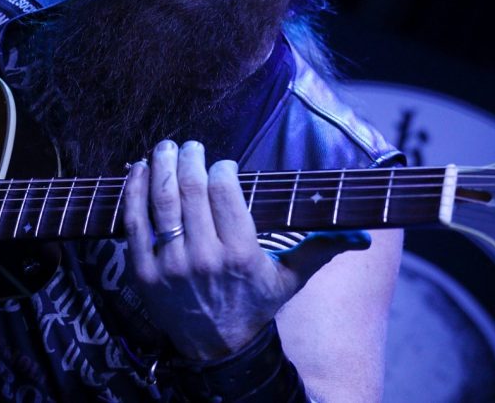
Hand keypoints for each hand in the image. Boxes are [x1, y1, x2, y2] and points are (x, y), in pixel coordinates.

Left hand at [123, 140, 369, 359]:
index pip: (224, 192)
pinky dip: (133, 191)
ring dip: (161, 166)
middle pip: (191, 189)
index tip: (222, 165)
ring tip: (166, 149)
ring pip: (161, 200)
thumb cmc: (254, 305)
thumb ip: (320, 251)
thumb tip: (362, 237)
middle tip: (190, 146)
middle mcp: (204, 257)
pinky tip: (138, 170)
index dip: (221, 169)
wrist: (217, 348)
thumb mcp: (290, 280)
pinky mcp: (143, 271)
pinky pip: (133, 222)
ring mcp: (170, 264)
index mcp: (241, 254)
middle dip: (189, 158)